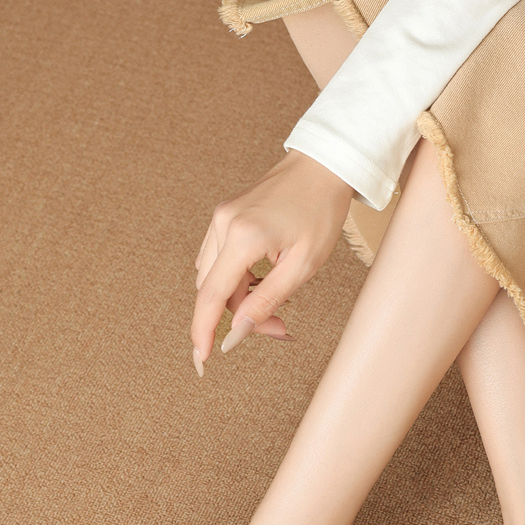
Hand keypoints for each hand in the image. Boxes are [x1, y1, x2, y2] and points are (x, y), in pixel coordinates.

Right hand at [191, 149, 353, 374]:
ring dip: (239, 300)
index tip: (202, 358)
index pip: (212, 296)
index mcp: (243, 237)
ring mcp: (220, 218)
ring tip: (276, 306)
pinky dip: (236, 280)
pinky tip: (262, 282)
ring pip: (214, 277)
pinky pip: (219, 260)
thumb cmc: (320, 212)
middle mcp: (223, 225)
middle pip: (214, 290)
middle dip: (239, 317)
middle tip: (280, 328)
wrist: (323, 165)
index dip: (204, 331)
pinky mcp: (225, 216)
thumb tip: (237, 333)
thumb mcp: (303, 265)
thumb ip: (267, 301)